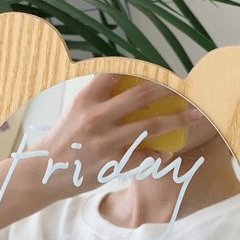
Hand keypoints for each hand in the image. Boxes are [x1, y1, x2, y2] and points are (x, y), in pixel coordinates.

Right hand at [0, 74, 199, 239]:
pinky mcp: (110, 164)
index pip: (117, 72)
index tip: (164, 66)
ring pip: (150, 126)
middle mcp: (95, 117)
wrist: (43, 173)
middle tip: (190, 87)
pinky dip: (158, 155)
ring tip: (197, 116)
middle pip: (141, 95)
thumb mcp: (75, 111)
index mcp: (85, 99)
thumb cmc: (63, 140)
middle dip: (170, 89)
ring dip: (177, 120)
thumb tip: (129, 83)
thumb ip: (99, 98)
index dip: (143, 66)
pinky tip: (168, 154)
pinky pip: (143, 158)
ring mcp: (104, 142)